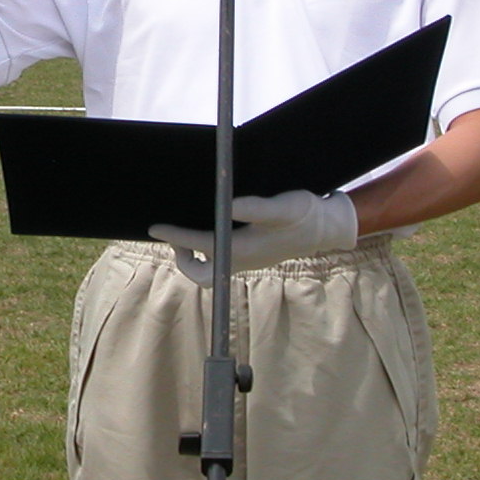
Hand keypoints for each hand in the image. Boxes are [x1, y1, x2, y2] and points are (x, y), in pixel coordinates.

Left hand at [148, 189, 359, 287]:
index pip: (201, 246)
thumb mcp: (284, 206)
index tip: (155, 227)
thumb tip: (228, 205)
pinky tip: (208, 229)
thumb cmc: (305, 215)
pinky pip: (219, 261)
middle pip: (201, 274)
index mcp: (245, 250)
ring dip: (193, 256)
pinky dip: (206, 251)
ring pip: (209, 271)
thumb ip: (257, 207)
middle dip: (182, 257)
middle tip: (175, 234)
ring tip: (188, 233)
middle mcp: (242, 261)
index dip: (176, 236)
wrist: (325, 228)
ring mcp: (246, 262)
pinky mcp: (251, 257)